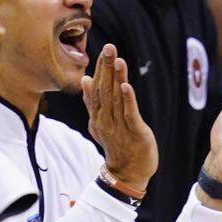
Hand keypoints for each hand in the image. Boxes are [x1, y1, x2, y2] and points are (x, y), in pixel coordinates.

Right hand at [83, 44, 158, 193]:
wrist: (127, 174)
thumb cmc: (117, 146)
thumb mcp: (101, 123)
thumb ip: (93, 103)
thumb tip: (85, 79)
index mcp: (98, 116)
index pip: (97, 89)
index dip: (100, 69)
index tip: (103, 50)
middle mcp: (106, 120)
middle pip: (105, 90)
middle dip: (106, 68)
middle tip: (109, 47)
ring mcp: (119, 127)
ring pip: (117, 99)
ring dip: (117, 78)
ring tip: (117, 59)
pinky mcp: (135, 133)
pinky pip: (130, 114)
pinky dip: (128, 99)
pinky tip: (127, 85)